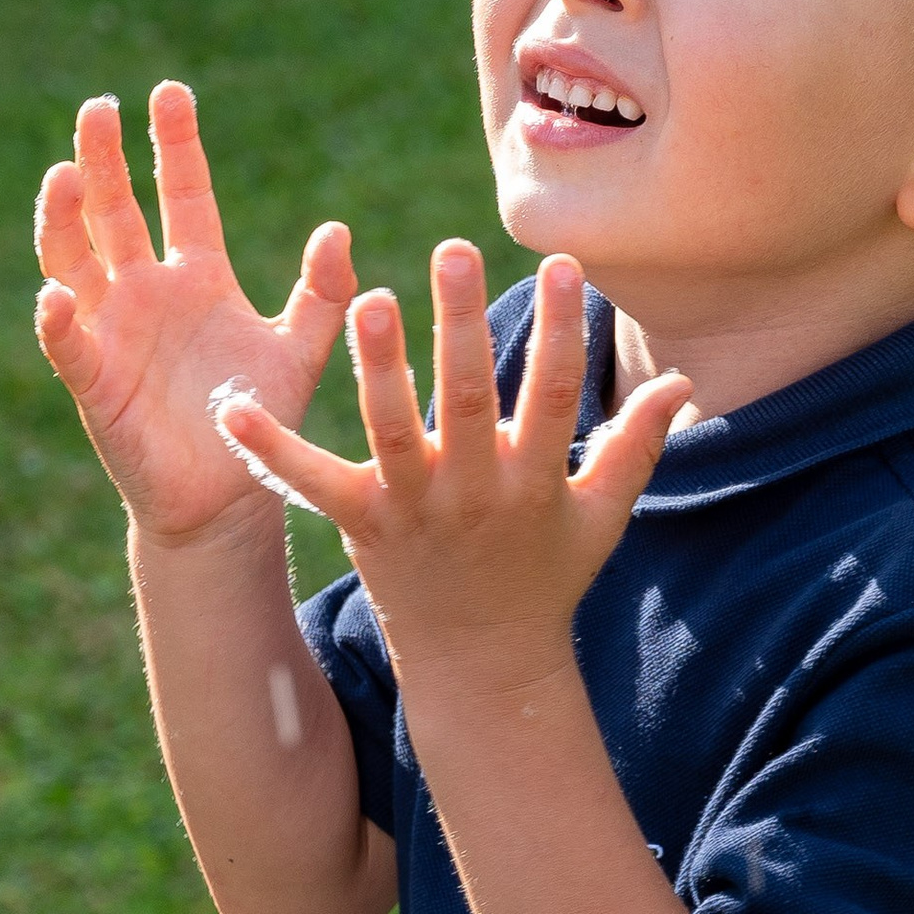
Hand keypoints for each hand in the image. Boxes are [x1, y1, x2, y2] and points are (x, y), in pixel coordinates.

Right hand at [35, 83, 354, 545]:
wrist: (229, 497)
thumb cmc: (261, 418)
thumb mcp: (302, 348)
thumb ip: (323, 294)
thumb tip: (339, 230)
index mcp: (198, 277)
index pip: (181, 195)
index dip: (173, 146)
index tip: (168, 92)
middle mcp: (147, 293)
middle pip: (116, 211)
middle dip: (104, 160)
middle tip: (99, 107)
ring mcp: (114, 332)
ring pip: (75, 262)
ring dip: (65, 220)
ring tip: (64, 174)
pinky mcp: (95, 383)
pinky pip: (69, 345)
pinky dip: (59, 320)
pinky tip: (56, 295)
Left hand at [213, 246, 688, 689]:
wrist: (481, 663)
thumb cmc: (546, 576)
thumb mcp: (603, 515)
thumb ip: (638, 444)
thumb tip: (682, 380)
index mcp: (535, 483)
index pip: (555, 393)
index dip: (562, 327)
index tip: (562, 262)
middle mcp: (474, 493)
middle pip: (469, 400)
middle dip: (462, 325)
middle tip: (453, 250)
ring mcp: (413, 509)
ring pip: (391, 428)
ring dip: (379, 364)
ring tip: (368, 298)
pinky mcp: (360, 523)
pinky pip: (310, 481)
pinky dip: (268, 447)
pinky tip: (231, 407)